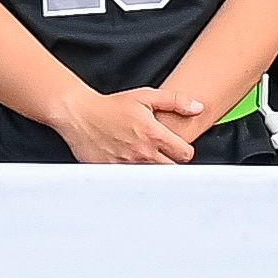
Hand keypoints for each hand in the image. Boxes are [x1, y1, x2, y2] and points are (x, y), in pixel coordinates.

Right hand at [58, 87, 191, 167]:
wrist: (80, 115)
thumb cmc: (111, 106)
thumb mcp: (145, 96)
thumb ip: (175, 101)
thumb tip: (198, 107)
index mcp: (154, 134)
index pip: (185, 154)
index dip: (184, 151)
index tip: (178, 148)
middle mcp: (143, 153)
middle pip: (172, 170)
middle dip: (172, 162)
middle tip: (164, 154)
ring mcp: (128, 165)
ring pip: (154, 178)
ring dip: (154, 171)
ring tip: (147, 159)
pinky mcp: (114, 173)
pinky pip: (132, 181)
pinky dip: (135, 176)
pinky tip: (132, 165)